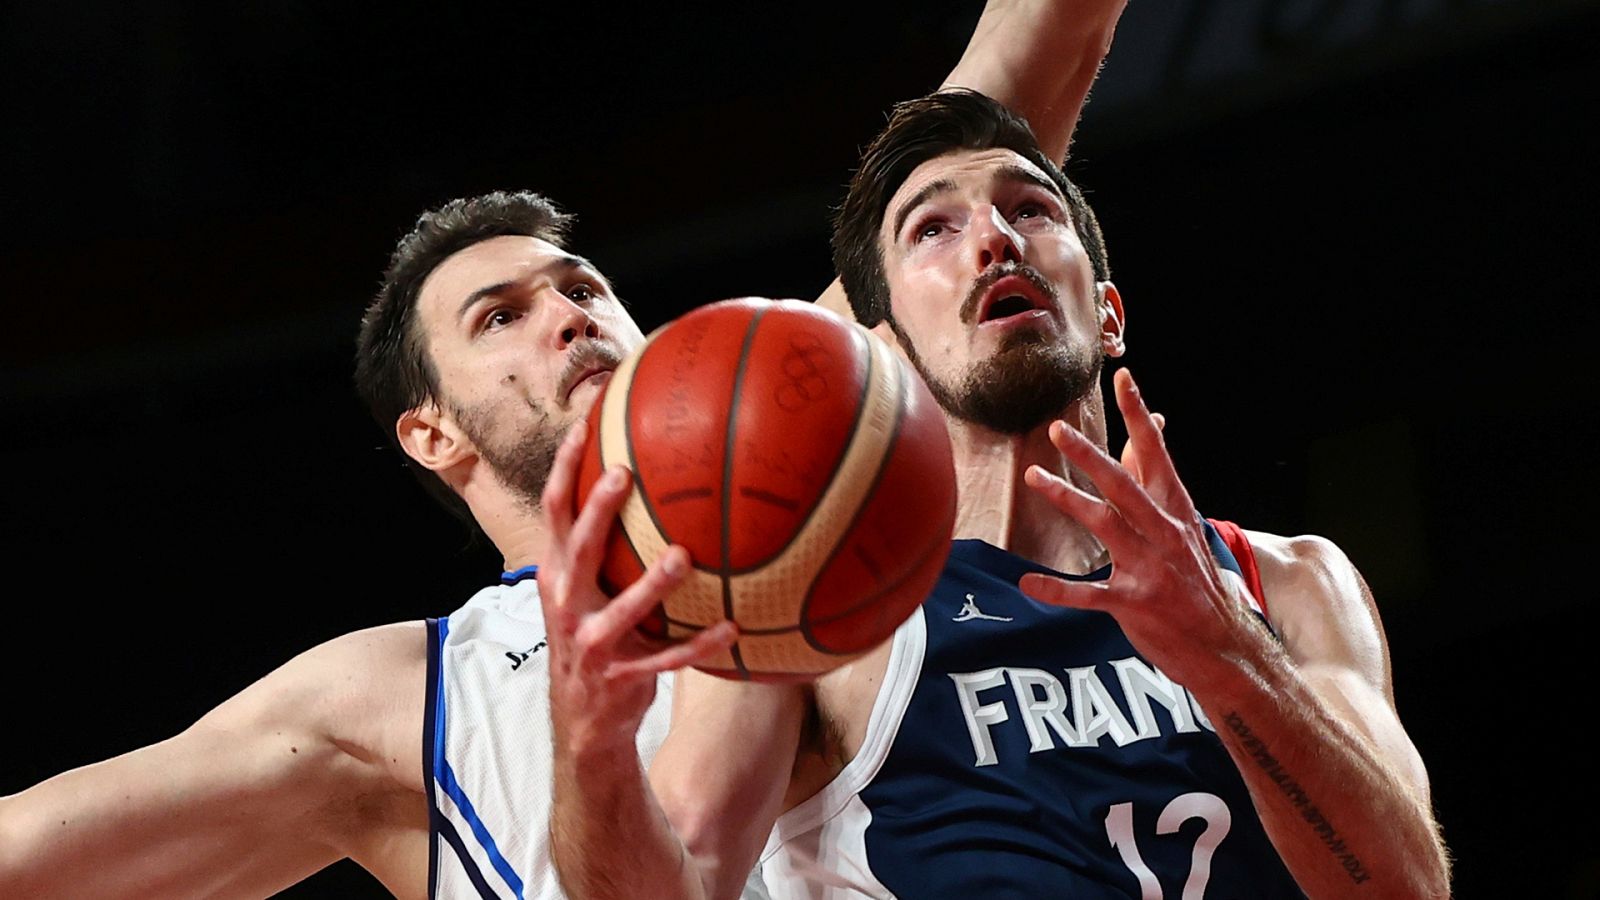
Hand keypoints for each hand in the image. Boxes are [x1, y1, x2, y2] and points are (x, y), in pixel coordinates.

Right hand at [538, 423, 737, 751]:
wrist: (582, 719)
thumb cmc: (592, 635)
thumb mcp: (580, 590)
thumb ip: (598, 546)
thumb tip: (634, 475)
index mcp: (556, 574)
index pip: (554, 510)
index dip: (564, 468)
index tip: (586, 425)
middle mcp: (566, 604)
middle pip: (578, 549)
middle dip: (597, 511)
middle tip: (622, 474)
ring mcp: (592, 644)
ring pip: (621, 610)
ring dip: (652, 585)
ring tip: (684, 556)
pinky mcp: (622, 679)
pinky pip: (666, 661)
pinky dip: (698, 646)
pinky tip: (732, 629)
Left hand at [1019, 369, 1247, 685]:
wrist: (1225, 646)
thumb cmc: (1195, 581)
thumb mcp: (1182, 527)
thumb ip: (1157, 482)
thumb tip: (1149, 428)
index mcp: (1176, 511)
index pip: (1156, 454)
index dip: (1138, 417)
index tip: (1123, 377)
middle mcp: (1165, 533)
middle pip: (1123, 484)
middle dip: (1090, 455)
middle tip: (1057, 430)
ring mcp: (1151, 568)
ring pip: (1106, 524)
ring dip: (1067, 498)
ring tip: (1033, 476)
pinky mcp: (1136, 604)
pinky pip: (1089, 594)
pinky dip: (1057, 589)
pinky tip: (1028, 583)